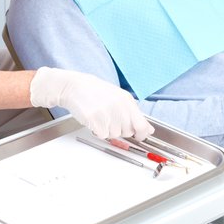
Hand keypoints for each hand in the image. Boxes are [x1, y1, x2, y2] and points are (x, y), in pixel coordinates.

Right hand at [29, 67, 154, 139]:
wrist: (75, 87)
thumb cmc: (96, 92)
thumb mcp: (119, 98)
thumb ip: (134, 114)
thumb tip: (149, 129)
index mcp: (126, 100)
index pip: (141, 124)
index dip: (141, 134)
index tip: (139, 136)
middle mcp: (118, 106)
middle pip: (127, 131)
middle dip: (120, 129)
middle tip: (111, 119)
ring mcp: (106, 112)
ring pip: (114, 135)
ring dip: (107, 130)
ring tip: (101, 117)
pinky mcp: (94, 119)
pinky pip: (102, 134)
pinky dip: (98, 131)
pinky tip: (94, 120)